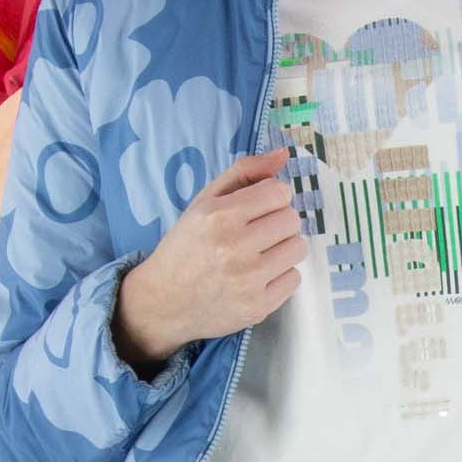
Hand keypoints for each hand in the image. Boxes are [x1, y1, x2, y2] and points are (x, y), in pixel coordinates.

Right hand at [112, 146, 302, 372]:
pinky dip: (280, 275)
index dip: (272, 197)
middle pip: (292, 219)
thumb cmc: (186, 246)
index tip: (259, 207)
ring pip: (298, 248)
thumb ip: (244, 172)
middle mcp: (234, 248)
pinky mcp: (257, 307)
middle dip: (278, 221)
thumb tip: (284, 154)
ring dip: (282, 247)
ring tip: (258, 253)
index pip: (278, 192)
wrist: (163, 301)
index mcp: (219, 216)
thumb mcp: (205, 201)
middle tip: (257, 232)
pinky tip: (257, 276)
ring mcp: (248, 280)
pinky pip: (294, 278)